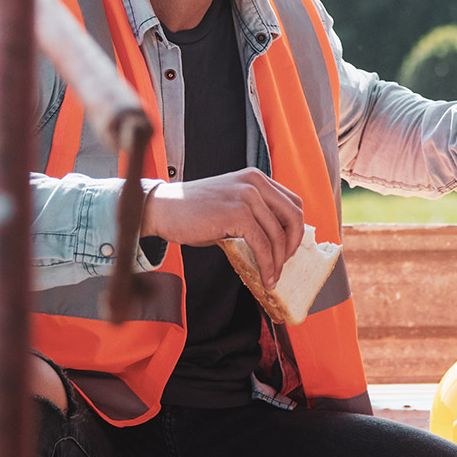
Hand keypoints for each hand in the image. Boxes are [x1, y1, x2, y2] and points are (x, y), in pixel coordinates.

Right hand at [141, 168, 303, 287]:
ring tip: (272, 278)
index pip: (293, 202)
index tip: (288, 249)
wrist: (161, 209)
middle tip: (284, 265)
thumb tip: (276, 243)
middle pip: (294, 216)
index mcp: (256, 178)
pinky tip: (264, 278)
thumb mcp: (230, 205)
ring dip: (278, 262)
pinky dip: (267, 265)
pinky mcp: (237, 213)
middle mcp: (255, 182)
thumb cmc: (192, 212)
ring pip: (278, 235)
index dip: (296, 229)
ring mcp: (247, 196)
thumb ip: (254, 215)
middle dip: (293, 245)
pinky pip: (262, 244)